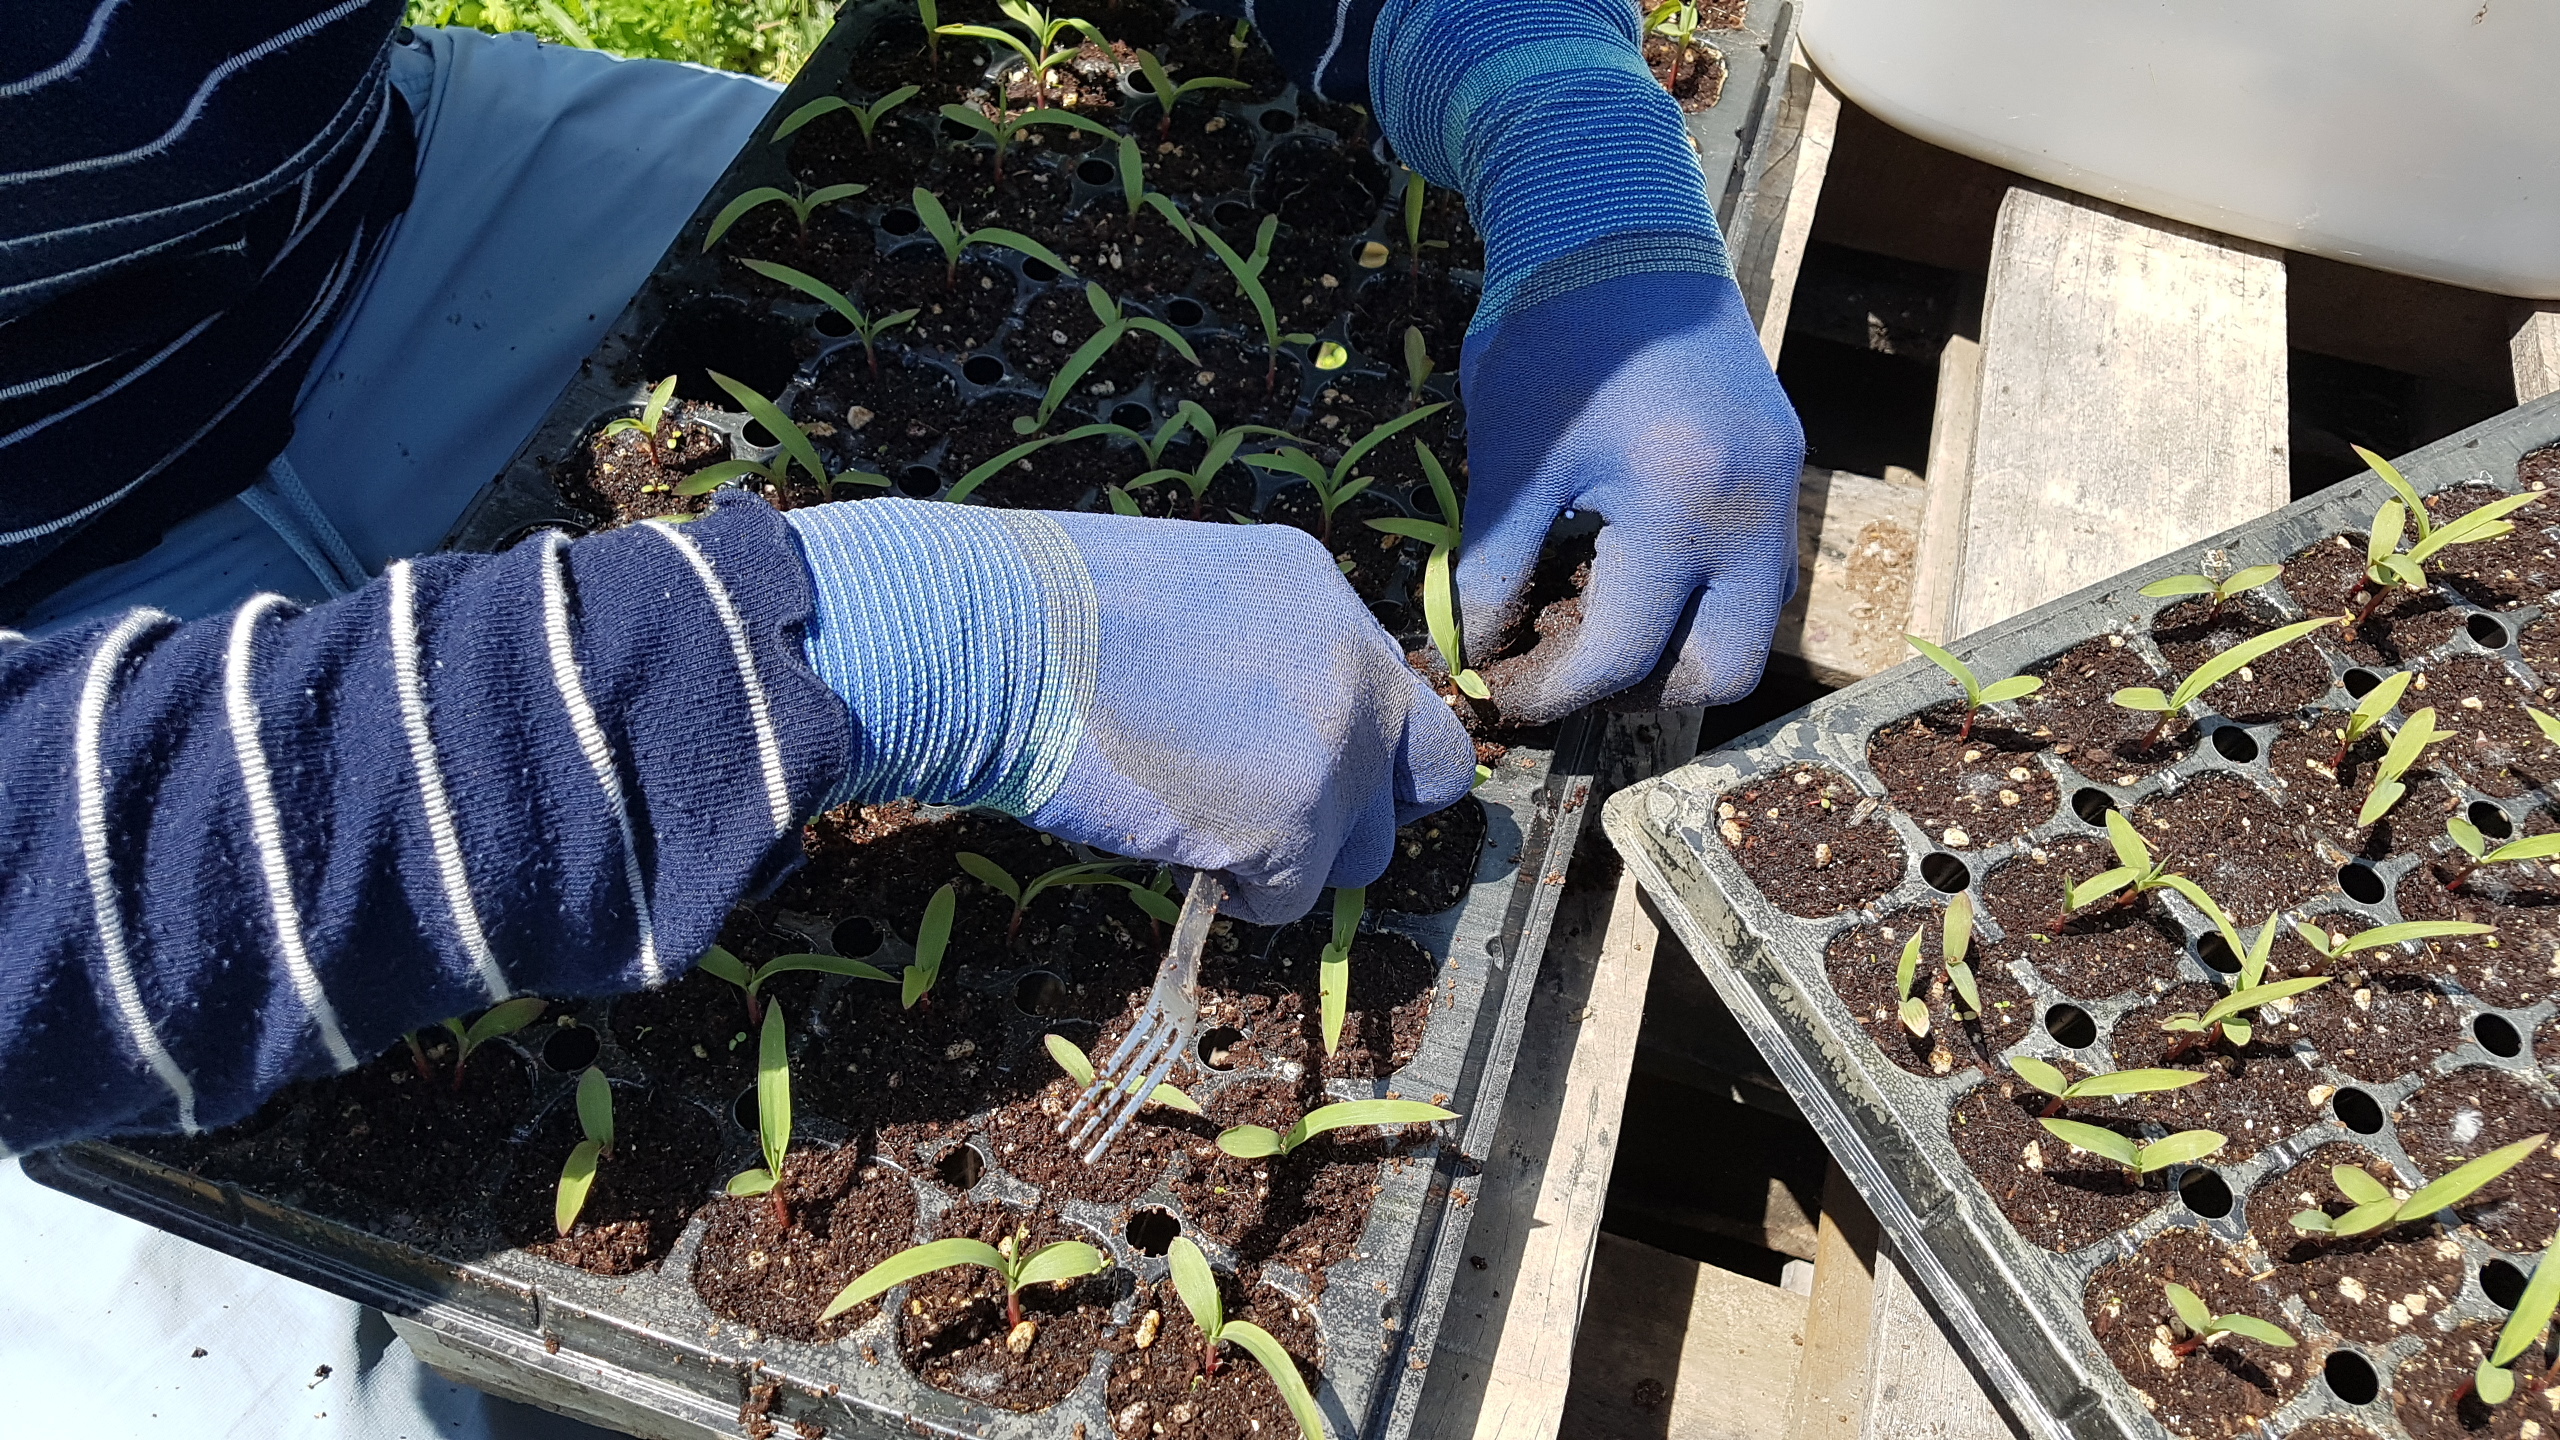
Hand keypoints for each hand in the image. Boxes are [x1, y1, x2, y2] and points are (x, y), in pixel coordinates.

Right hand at [1022, 512, 1476, 923]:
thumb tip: (1256, 724)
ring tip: (1212, 835)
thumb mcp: (1181, 593)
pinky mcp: (1294, 826)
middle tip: (1300, 823)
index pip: (1378, 682)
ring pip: (1366, 850)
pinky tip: (1185, 855)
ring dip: (1297, 858)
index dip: (1339, 735)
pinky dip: (1244, 896)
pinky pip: (1294, 899)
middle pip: (1432, 767)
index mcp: (1317, 589)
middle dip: (1375, 805)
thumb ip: (1251, 649)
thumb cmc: (1037, 614)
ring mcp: (1332, 747)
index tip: (1286, 759)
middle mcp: (1351, 662)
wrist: (984, 641)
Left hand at [1456, 270, 1805, 722]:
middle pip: (1718, 671)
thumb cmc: (1550, 328)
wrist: (1620, 220)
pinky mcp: (1781, 467)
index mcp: (1681, 501)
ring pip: (1749, 628)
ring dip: (1673, 648)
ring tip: (1586, 618)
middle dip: (1635, 691)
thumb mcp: (1509, 456)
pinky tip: (1626, 573)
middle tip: (1557, 667)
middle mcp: (1753, 507)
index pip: (1625, 653)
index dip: (1551, 690)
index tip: (1498, 692)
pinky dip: (1698, 599)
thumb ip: (1494, 568)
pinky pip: (1756, 574)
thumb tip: (1475, 655)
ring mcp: (1780, 488)